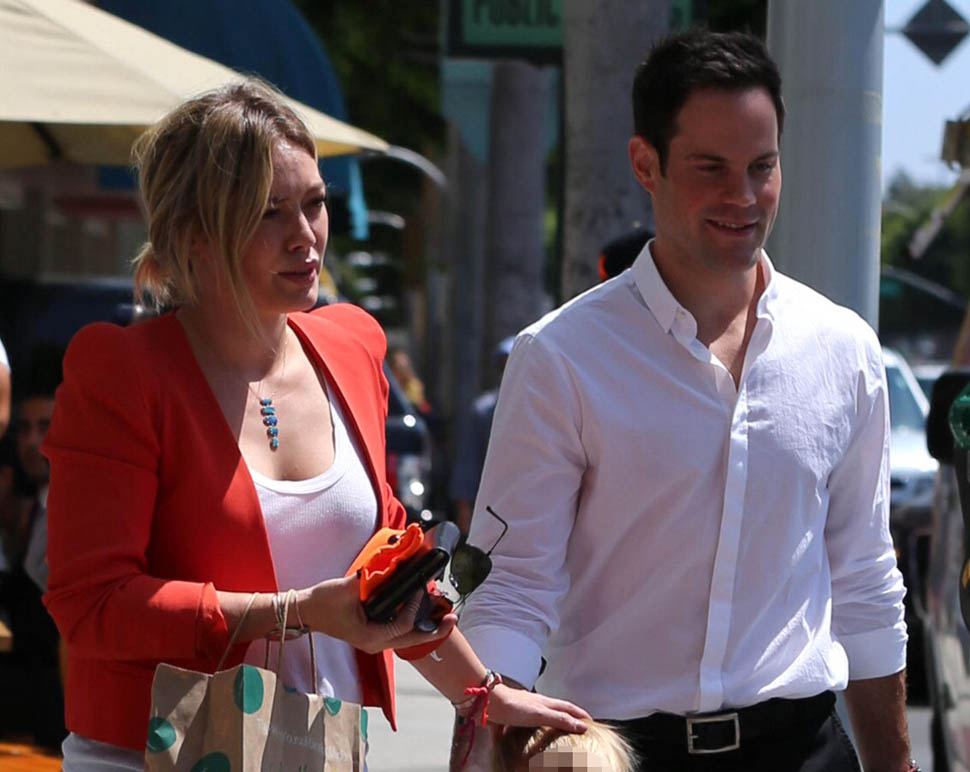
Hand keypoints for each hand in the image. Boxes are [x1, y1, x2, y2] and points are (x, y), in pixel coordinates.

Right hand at [296, 575, 456, 654]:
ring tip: (444, 612)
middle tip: (453, 617)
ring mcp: (376, 640)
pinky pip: (400, 630)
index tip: (420, 587)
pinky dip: (413, 619)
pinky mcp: (375, 633)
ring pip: (409, 637)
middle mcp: (376, 644)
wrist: (306, 611)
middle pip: (413, 639)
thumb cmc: (322, 602)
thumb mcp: (344, 588)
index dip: (414, 606)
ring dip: (427, 625)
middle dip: (435, 629)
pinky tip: (422, 607)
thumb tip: (389, 566)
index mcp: (370, 637)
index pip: (403, 625)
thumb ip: (368, 580)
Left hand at [485, 684, 590, 733]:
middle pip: (553, 710)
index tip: (589, 720)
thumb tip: (581, 725)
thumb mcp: (540, 714)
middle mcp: (533, 704)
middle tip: (573, 727)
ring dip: (543, 724)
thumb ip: (559, 719)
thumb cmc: (513, 706)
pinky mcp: (506, 716)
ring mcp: (520, 709)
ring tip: (547, 736)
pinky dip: (516, 734)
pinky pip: (514, 726)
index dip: (579, 713)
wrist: (486, 701)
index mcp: (544, 702)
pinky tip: (512, 744)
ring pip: (535, 717)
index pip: (567, 707)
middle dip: (564, 717)